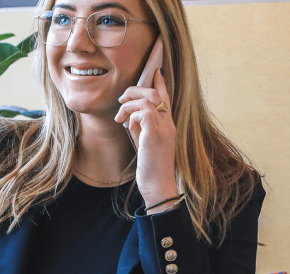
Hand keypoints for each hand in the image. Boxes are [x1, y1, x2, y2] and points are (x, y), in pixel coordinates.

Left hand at [114, 69, 178, 209]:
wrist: (158, 186)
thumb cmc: (151, 168)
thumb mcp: (145, 144)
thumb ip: (141, 128)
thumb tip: (130, 117)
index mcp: (168, 125)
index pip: (166, 97)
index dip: (160, 83)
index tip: (156, 71)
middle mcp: (169, 124)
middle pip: (155, 93)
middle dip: (135, 90)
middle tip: (121, 100)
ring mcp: (164, 129)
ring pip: (148, 99)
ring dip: (129, 103)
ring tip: (120, 116)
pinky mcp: (155, 135)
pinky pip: (143, 112)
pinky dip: (132, 115)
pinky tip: (127, 126)